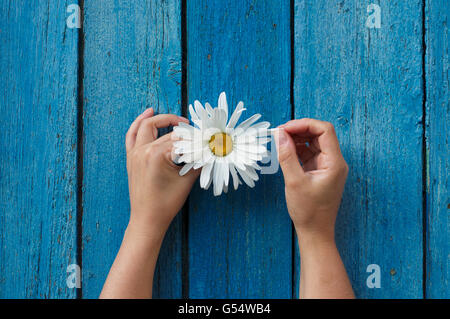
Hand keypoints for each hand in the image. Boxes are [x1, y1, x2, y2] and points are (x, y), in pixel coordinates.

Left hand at [125, 108, 199, 236]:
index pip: (180, 139)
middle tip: (191, 126)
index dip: (194, 138)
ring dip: (158, 119)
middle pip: (165, 131)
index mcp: (157, 155)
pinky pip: (132, 135)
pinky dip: (138, 123)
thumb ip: (196, 162)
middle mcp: (143, 150)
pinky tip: (146, 115)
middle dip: (179, 126)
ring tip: (171, 115)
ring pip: (145, 126)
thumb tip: (208, 150)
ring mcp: (135, 153)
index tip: (205, 138)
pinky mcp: (131, 158)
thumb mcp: (186, 181)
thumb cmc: (166, 203)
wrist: (147, 219)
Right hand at [274, 118, 347, 240]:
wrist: (315, 232)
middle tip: (279, 133)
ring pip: (314, 142)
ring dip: (297, 139)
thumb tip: (280, 135)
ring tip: (280, 142)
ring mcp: (328, 166)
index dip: (304, 125)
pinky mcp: (320, 171)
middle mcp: (334, 162)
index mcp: (334, 163)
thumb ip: (287, 156)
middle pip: (319, 134)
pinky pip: (310, 153)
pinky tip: (285, 151)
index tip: (285, 128)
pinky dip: (297, 150)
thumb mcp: (294, 182)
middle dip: (299, 130)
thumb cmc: (308, 211)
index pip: (324, 130)